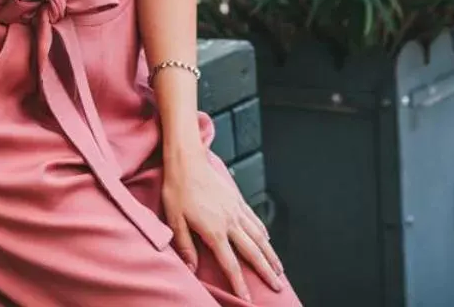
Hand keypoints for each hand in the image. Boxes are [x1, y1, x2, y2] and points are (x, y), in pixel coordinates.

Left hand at [162, 149, 283, 296]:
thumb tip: (191, 268)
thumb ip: (185, 245)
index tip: (247, 299)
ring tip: (279, 268)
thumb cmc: (178, 188)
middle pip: (253, 252)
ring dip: (271, 254)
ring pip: (259, 236)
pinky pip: (254, 219)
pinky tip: (268, 239)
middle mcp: (230, 221)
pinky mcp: (237, 199)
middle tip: (278, 286)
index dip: (239, 283)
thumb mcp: (175, 219)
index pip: (230, 263)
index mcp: (214, 230)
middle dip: (266, 271)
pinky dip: (264, 231)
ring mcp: (236, 209)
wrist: (188, 160)